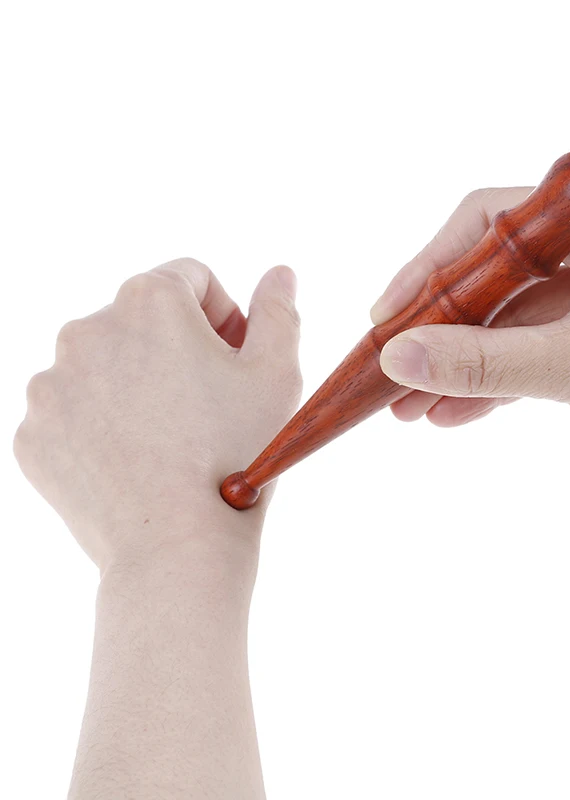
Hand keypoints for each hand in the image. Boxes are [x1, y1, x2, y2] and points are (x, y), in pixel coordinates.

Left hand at [14, 258, 301, 575]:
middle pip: (144, 320)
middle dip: (179, 348)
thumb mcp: (277, 374)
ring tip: (174, 436)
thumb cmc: (235, 453)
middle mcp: (87, 328)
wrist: (177, 545)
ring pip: (106, 365)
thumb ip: (279, 311)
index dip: (226, 316)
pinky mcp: (35, 434)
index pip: (192, 278)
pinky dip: (104, 426)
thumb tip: (280, 273)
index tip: (235, 361)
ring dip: (139, 384)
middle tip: (210, 403)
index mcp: (148, 300)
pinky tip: (139, 459)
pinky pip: (75, 413)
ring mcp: (51, 384)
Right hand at [374, 185, 569, 509]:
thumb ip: (483, 363)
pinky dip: (496, 380)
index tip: (387, 316)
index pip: (490, 221)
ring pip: (510, 318)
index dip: (429, 266)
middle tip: (391, 368)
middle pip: (492, 273)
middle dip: (439, 328)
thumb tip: (399, 359)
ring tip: (408, 405)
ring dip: (461, 361)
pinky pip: (534, 348)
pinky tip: (452, 413)